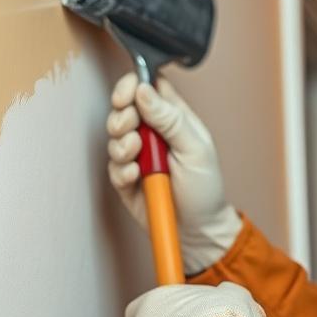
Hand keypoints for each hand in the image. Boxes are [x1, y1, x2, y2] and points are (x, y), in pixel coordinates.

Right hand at [107, 73, 242, 273]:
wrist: (197, 231)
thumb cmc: (205, 188)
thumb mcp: (195, 149)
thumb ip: (170, 118)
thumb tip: (144, 89)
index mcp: (174, 117)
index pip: (149, 86)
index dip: (134, 84)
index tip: (128, 94)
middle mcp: (153, 132)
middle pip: (125, 108)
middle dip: (122, 115)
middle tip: (131, 127)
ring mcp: (138, 155)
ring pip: (114, 136)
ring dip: (121, 144)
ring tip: (137, 157)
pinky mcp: (126, 178)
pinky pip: (112, 166)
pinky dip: (120, 170)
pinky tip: (135, 176)